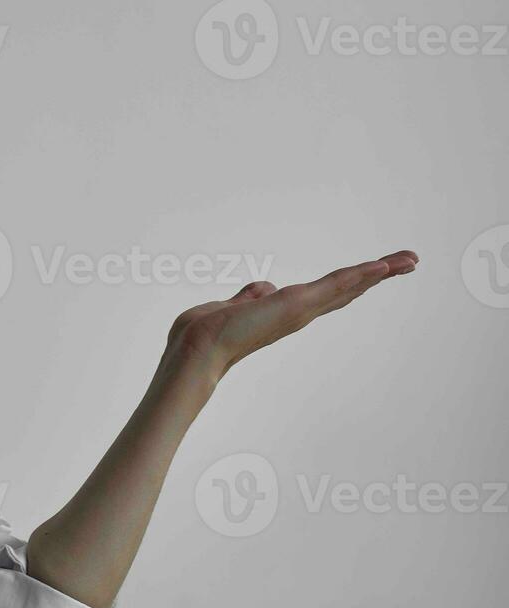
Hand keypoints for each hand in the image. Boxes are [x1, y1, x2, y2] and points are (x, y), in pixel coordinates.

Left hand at [164, 249, 418, 383]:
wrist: (197, 348)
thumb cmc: (205, 333)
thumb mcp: (231, 306)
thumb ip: (249, 297)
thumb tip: (263, 287)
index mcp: (284, 313)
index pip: (326, 294)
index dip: (351, 283)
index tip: (375, 270)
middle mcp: (298, 314)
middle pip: (346, 290)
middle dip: (377, 276)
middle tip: (410, 262)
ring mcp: (300, 311)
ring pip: (348, 286)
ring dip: (379, 271)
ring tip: (410, 259)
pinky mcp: (297, 305)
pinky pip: (334, 285)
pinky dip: (360, 275)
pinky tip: (383, 265)